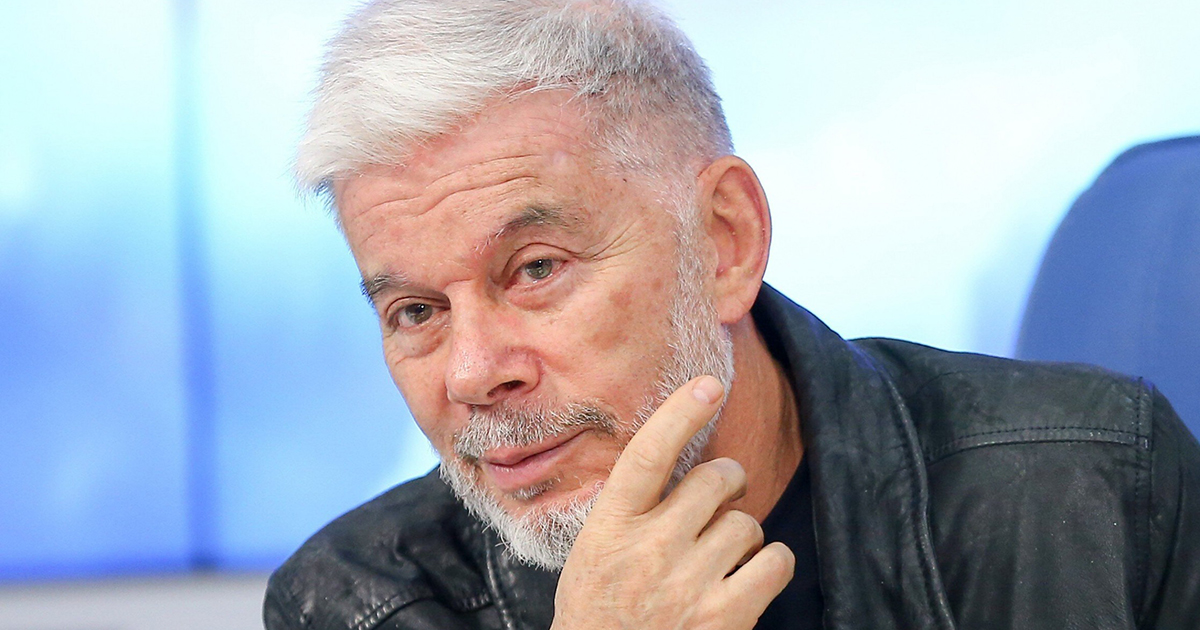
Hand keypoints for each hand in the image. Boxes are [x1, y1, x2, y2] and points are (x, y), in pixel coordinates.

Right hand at [551, 375, 794, 629]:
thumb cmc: (599, 608)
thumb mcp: (594, 549)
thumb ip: (629, 508)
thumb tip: (678, 458)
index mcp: (610, 526)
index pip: (648, 455)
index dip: (681, 414)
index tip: (708, 385)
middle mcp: (650, 549)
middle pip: (714, 480)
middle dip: (727, 482)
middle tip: (719, 498)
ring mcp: (688, 584)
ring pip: (747, 523)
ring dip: (742, 533)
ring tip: (719, 556)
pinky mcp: (724, 617)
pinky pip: (776, 561)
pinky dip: (772, 562)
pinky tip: (751, 574)